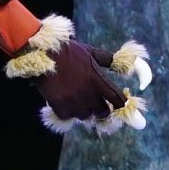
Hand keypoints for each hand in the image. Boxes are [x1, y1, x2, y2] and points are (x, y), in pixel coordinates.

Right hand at [4, 15, 151, 132]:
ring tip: (79, 101)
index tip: (118, 102)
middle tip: (98, 104)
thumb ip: (110, 60)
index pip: (118, 100)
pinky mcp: (59, 107)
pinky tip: (66, 103)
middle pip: (103, 112)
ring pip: (86, 116)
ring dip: (85, 110)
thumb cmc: (69, 52)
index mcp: (99, 81)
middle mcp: (89, 94)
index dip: (120, 102)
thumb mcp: (92, 52)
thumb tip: (125, 66)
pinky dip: (68, 112)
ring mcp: (74, 102)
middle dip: (102, 109)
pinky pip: (69, 117)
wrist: (43, 53)